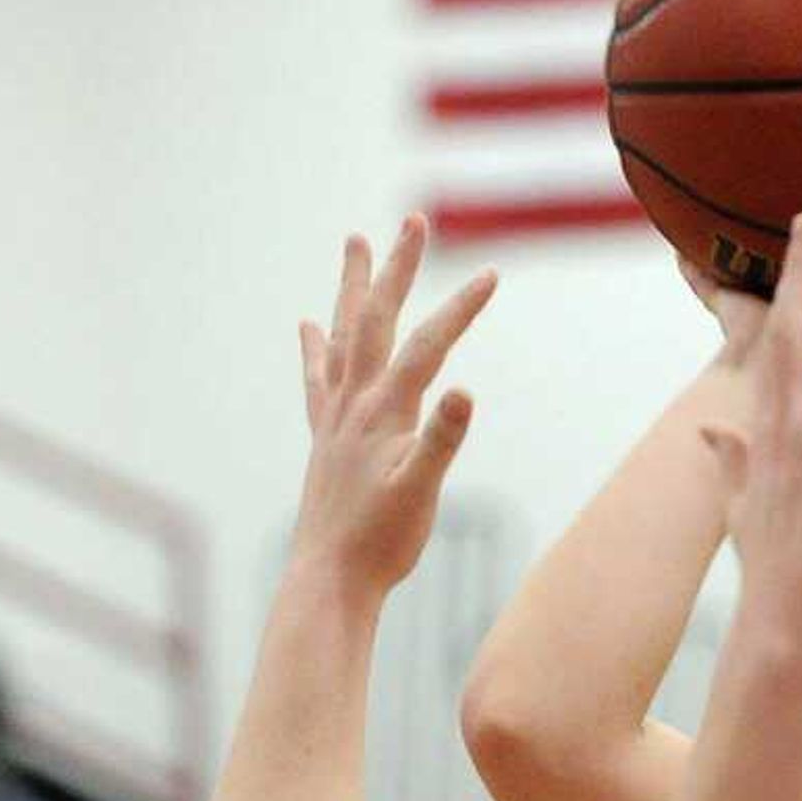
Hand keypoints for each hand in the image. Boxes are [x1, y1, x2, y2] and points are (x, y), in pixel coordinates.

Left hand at [291, 216, 496, 602]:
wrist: (328, 579)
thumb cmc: (381, 542)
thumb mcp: (421, 493)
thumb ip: (441, 440)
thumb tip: (465, 391)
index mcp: (384, 412)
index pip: (428, 346)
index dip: (460, 309)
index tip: (491, 275)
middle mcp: (355, 403)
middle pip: (377, 320)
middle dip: (396, 269)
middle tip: (411, 221)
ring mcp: (336, 418)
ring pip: (344, 336)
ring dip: (353, 288)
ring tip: (355, 243)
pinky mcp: (325, 439)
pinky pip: (319, 378)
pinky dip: (316, 347)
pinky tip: (310, 326)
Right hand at [700, 216, 801, 637]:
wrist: (786, 624)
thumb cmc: (775, 570)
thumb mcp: (742, 507)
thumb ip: (731, 462)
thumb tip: (709, 432)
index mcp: (772, 437)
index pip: (775, 353)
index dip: (783, 296)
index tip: (791, 248)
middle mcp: (795, 436)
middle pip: (798, 343)